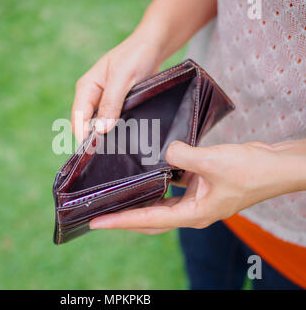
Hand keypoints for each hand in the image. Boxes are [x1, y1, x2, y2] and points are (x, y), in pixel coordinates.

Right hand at [71, 34, 162, 141]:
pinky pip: (112, 122)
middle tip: (113, 149)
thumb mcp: (123, 77)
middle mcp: (92, 96)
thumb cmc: (136, 56)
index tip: (98, 150)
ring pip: (99, 126)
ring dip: (107, 135)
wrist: (153, 46)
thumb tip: (101, 130)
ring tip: (121, 145)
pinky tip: (127, 136)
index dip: (85, 136)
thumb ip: (111, 103)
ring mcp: (104, 102)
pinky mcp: (117, 106)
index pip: (78, 119)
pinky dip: (117, 130)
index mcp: (86, 88)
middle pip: (86, 126)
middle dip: (95, 138)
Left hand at [89, 140, 305, 233]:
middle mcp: (191, 211)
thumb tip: (165, 151)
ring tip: (117, 193)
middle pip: (149, 218)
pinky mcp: (199, 187)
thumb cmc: (250, 171)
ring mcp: (195, 200)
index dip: (121, 221)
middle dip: (124, 216)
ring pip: (159, 203)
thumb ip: (183, 156)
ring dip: (139, 199)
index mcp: (193, 214)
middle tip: (100, 211)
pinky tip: (147, 170)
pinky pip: (171, 187)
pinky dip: (157, 182)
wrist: (275, 167)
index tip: (98, 222)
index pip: (148, 220)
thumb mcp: (212, 162)